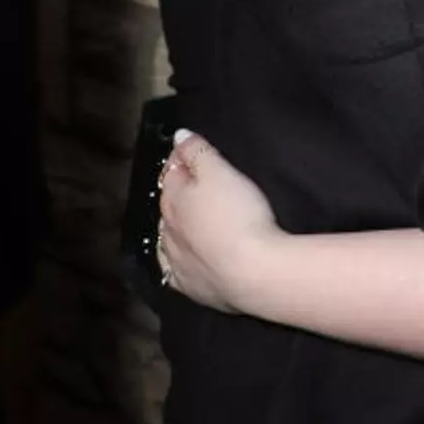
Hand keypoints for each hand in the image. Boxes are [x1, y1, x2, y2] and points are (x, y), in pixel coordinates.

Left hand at [158, 132, 277, 312]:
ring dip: (177, 229)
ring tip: (191, 223)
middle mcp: (169, 231)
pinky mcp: (192, 287)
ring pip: (169, 240)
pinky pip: (176, 272)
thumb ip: (198, 152)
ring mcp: (178, 261)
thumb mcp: (221, 172)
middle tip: (196, 185)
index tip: (192, 151)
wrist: (253, 272)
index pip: (172, 173)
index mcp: (174, 200)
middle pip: (169, 206)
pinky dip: (178, 263)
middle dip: (179, 194)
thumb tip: (178, 136)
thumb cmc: (239, 216)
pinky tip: (185, 262)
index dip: (182, 160)